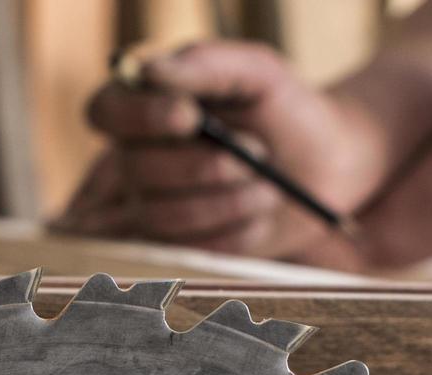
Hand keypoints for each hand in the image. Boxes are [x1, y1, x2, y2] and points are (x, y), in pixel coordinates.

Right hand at [53, 41, 388, 263]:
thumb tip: (147, 70)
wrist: (326, 165)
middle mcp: (136, 160)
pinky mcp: (181, 250)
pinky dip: (239, 232)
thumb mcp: (256, 73)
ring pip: (164, 217)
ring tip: (268, 185)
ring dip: (228, 201)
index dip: (140, 117)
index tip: (190, 117)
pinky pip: (196, 250)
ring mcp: (153, 209)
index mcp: (144, 106)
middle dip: (204, 165)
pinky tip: (261, 214)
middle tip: (257, 150)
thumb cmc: (284, 110)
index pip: (105, 112)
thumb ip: (205, 66)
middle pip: (138, 172)